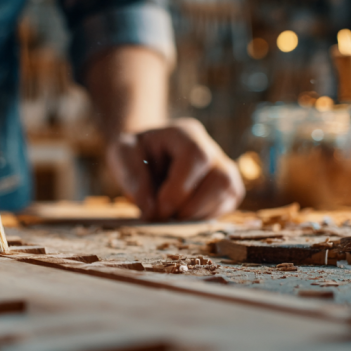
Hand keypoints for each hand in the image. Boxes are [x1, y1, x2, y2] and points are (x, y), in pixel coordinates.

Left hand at [106, 118, 244, 220]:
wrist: (146, 156)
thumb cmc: (135, 152)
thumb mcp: (122, 155)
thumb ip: (133, 177)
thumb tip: (152, 211)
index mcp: (185, 134)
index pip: (196, 157)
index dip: (180, 189)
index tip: (158, 210)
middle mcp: (211, 148)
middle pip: (220, 178)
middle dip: (190, 207)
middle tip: (163, 215)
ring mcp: (224, 167)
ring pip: (227, 193)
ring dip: (197, 214)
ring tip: (171, 214)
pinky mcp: (228, 188)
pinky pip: (226, 206)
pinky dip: (203, 217)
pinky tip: (182, 213)